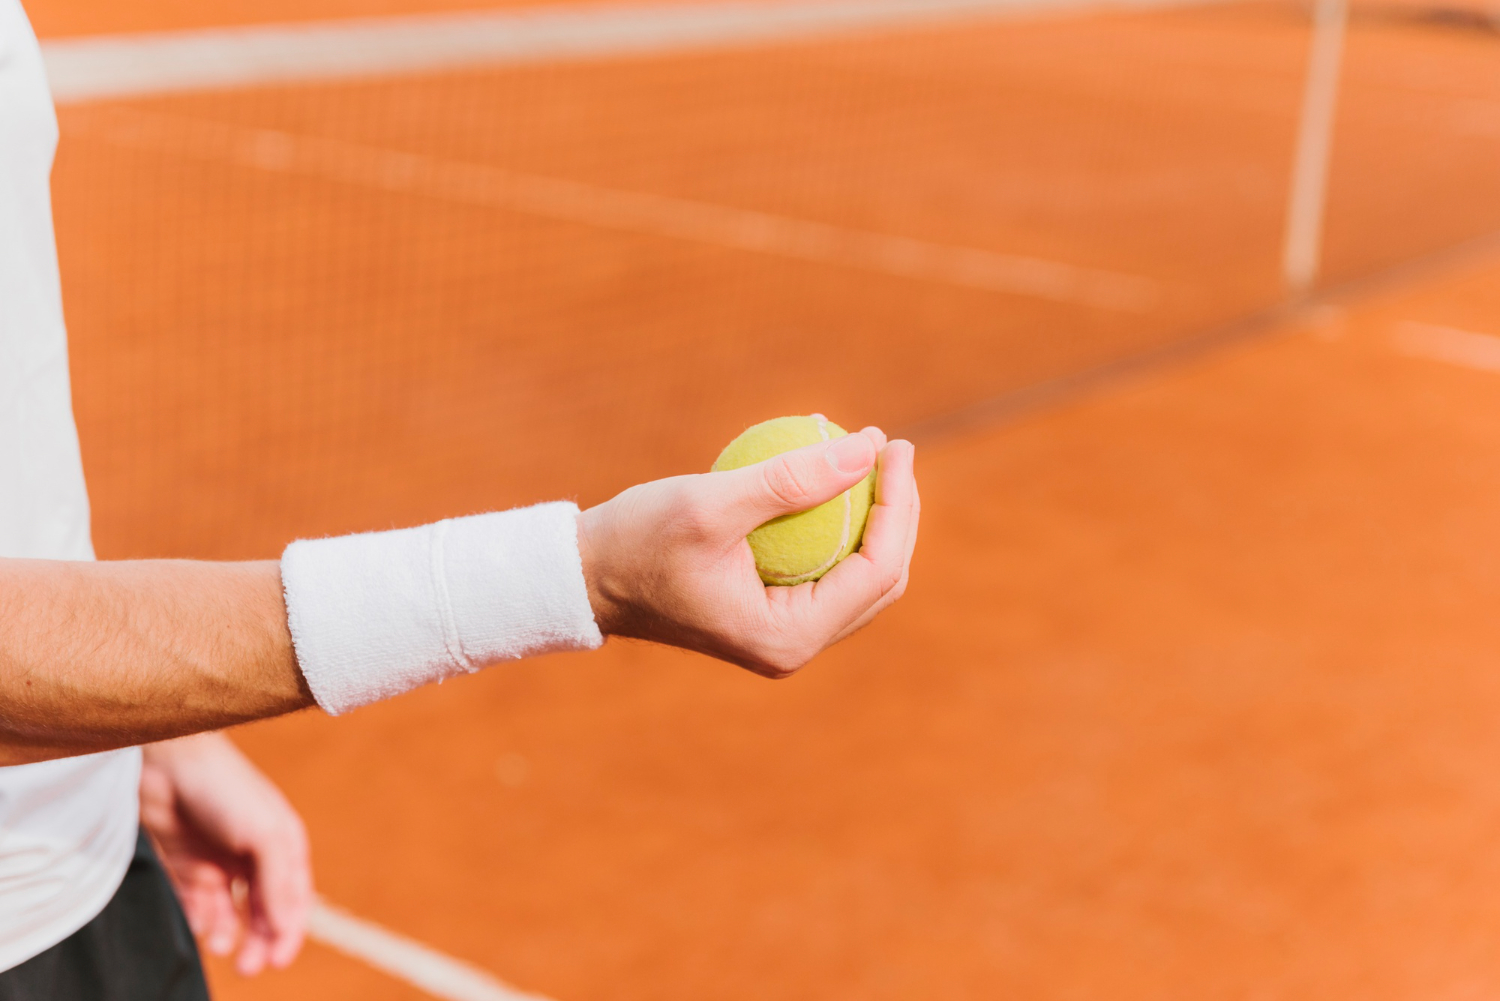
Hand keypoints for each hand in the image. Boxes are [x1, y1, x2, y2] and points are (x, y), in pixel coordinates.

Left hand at [139, 732, 311, 975]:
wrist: (168, 764)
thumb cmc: (227, 790)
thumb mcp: (266, 835)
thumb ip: (279, 883)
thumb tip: (287, 928)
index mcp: (284, 845)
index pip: (294, 899)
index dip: (289, 932)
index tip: (278, 961)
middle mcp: (255, 855)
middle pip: (263, 910)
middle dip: (259, 941)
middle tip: (248, 967)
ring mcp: (220, 860)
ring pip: (231, 911)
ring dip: (230, 932)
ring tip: (221, 945)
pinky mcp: (187, 864)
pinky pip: (197, 903)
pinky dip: (201, 919)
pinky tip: (201, 927)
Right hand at [577, 426, 918, 677]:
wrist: (585, 578)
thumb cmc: (636, 540)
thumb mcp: (712, 503)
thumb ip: (792, 479)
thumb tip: (870, 448)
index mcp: (787, 636)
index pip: (877, 570)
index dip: (898, 505)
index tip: (893, 447)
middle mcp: (793, 647)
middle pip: (880, 578)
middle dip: (896, 512)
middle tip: (889, 448)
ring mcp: (783, 635)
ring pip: (858, 577)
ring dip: (870, 517)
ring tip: (866, 455)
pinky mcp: (770, 614)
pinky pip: (825, 569)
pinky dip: (835, 524)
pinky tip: (829, 472)